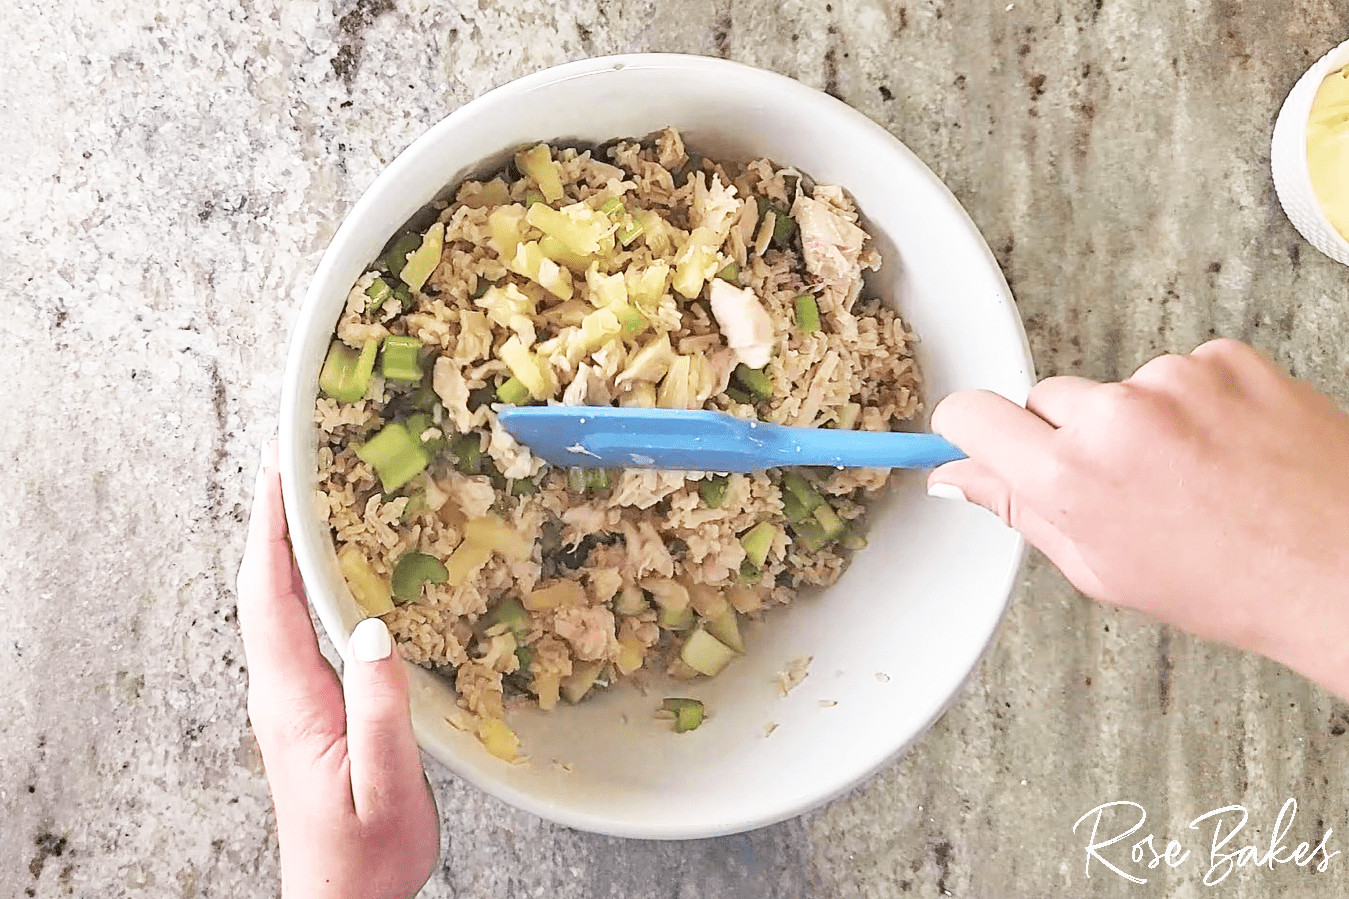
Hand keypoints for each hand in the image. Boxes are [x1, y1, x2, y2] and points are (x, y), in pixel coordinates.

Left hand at [237, 443, 438, 898]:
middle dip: (275, 519)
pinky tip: (334, 570)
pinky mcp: (308, 708)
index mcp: (292, 700)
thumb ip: (380, 710)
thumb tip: (377, 631)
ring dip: (289, 546)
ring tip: (313, 497)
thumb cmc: (364, 859)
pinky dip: (308, 582)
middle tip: (296, 461)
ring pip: (279, 604)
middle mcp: (281, 692)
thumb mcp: (384, 787)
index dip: (273, 528)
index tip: (281, 470)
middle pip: (265, 588)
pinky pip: (300, 626)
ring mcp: (290, 700)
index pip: (270, 595)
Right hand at [928, 339, 1348, 697]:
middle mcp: (1115, 416)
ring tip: (1194, 476)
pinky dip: (1194, 406)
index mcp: (1071, 478)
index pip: (971, 415)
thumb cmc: (1233, 585)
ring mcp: (1174, 380)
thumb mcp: (1103, 568)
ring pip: (1117, 389)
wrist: (1346, 566)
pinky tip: (1227, 451)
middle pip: (1046, 399)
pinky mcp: (1225, 357)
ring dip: (1139, 423)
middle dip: (1069, 435)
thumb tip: (959, 476)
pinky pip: (1180, 374)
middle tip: (1122, 486)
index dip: (969, 429)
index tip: (976, 436)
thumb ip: (1021, 510)